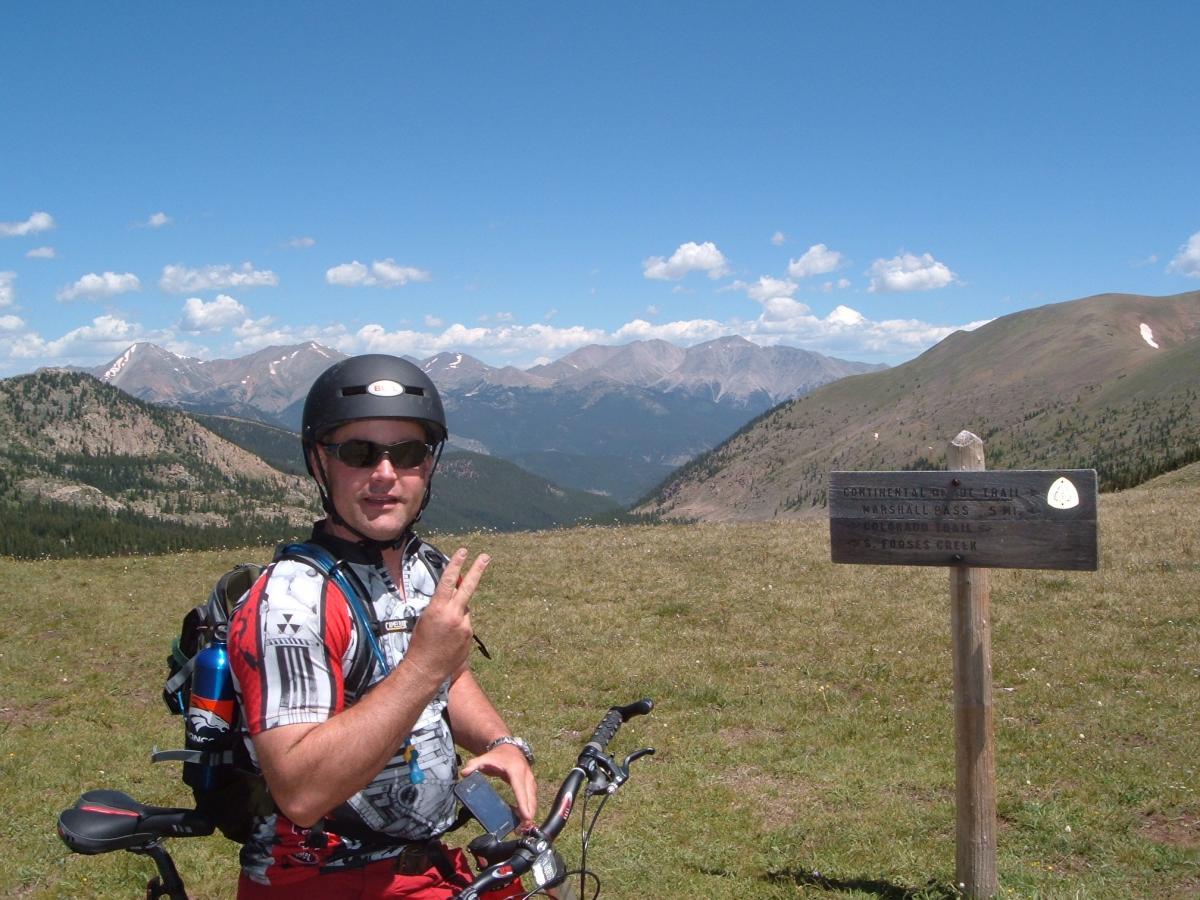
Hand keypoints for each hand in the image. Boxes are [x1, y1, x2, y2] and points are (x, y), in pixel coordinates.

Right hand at [404, 548, 489, 685]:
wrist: (426, 668)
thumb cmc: (420, 642)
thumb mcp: (426, 617)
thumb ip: (442, 603)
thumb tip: (455, 592)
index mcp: (438, 608)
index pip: (449, 581)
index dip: (456, 564)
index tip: (463, 551)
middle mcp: (454, 615)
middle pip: (468, 587)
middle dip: (477, 570)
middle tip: (485, 556)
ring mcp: (464, 626)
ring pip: (464, 610)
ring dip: (457, 614)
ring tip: (443, 631)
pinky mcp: (470, 636)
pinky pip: (466, 624)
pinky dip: (459, 627)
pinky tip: (448, 639)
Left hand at [461, 743, 537, 830]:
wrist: (508, 748)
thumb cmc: (496, 756)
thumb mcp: (484, 759)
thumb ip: (474, 765)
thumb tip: (464, 773)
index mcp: (515, 771)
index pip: (520, 789)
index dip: (523, 803)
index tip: (526, 817)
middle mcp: (526, 775)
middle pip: (530, 797)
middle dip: (528, 813)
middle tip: (523, 828)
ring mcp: (530, 780)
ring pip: (533, 799)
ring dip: (530, 813)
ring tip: (523, 827)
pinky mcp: (531, 784)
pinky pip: (532, 798)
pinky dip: (530, 809)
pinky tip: (523, 819)